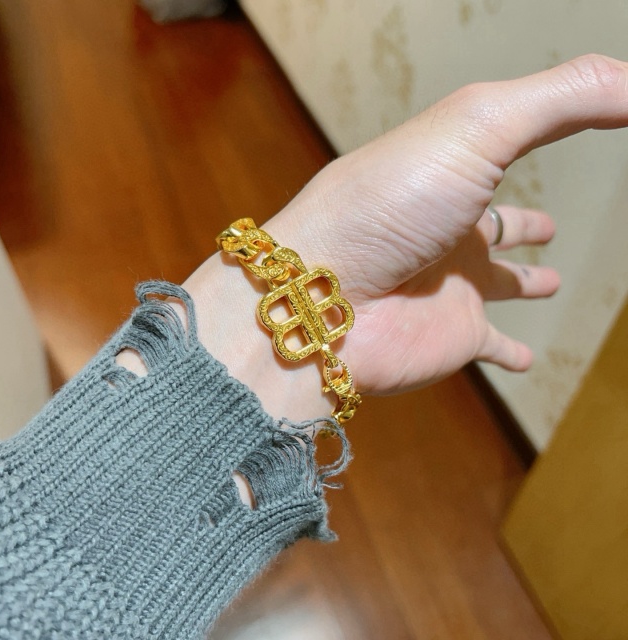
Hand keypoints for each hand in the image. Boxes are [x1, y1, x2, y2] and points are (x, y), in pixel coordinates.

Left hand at [185, 55, 627, 417]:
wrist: (326, 295)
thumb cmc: (390, 203)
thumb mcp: (479, 127)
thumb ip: (563, 100)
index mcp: (450, 175)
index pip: (499, 151)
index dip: (535, 136)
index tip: (568, 134)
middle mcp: (449, 231)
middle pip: (493, 224)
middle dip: (522, 224)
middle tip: (549, 228)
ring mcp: (450, 287)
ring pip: (494, 284)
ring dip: (521, 282)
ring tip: (548, 280)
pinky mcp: (452, 338)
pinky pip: (490, 348)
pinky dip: (510, 354)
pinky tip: (525, 360)